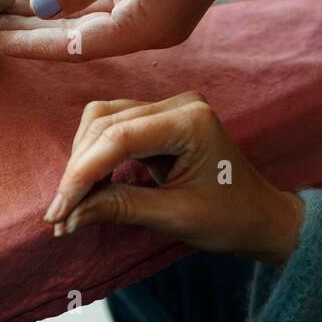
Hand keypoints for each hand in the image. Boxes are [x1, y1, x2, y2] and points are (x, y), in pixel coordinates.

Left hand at [0, 0, 263, 60]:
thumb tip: (43, 7)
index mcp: (151, 24)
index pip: (76, 45)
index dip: (29, 42)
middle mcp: (155, 27)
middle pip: (80, 39)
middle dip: (31, 32)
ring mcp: (159, 12)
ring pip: (90, 21)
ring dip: (48, 14)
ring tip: (0, 6)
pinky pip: (107, 3)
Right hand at [44, 93, 304, 268]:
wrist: (261, 216)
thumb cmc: (230, 218)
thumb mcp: (175, 217)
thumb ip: (120, 208)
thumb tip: (69, 215)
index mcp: (190, 122)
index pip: (120, 137)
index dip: (83, 173)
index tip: (60, 210)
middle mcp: (179, 104)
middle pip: (106, 123)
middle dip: (79, 169)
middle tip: (61, 214)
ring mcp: (170, 108)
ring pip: (104, 121)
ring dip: (83, 160)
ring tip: (71, 205)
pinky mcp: (161, 120)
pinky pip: (115, 128)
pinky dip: (96, 157)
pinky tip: (88, 188)